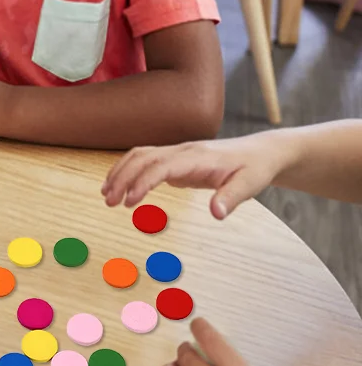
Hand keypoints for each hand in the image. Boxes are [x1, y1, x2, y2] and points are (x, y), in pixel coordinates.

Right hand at [102, 133, 287, 218]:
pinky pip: (145, 160)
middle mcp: (182, 150)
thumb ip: (231, 198)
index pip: (161, 165)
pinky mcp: (175, 159)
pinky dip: (128, 170)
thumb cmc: (253, 168)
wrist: (259, 152)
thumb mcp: (249, 185)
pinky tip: (120, 186)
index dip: (142, 182)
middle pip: (142, 157)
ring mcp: (176, 153)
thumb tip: (216, 215)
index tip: (129, 202)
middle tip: (109, 202)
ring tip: (106, 195)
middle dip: (122, 177)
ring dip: (120, 172)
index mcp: (197, 156)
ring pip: (139, 155)